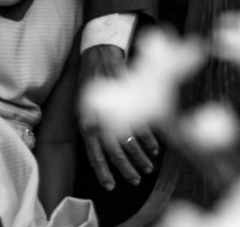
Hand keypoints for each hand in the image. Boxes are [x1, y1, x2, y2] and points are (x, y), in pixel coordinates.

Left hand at [78, 44, 158, 189]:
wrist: (99, 53)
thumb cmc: (93, 82)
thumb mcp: (88, 105)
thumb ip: (96, 126)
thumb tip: (107, 148)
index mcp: (85, 121)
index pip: (93, 153)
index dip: (102, 170)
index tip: (111, 187)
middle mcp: (97, 117)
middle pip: (113, 150)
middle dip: (126, 167)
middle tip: (137, 180)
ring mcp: (112, 108)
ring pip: (128, 139)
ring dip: (139, 156)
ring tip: (149, 167)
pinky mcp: (126, 98)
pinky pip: (140, 123)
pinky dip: (148, 136)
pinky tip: (154, 147)